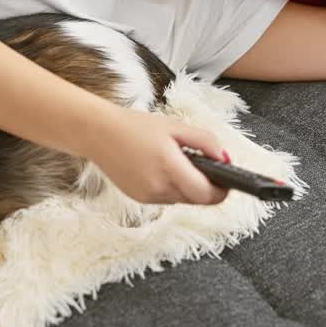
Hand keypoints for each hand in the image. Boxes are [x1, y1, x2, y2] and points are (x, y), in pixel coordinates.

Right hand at [85, 108, 229, 204]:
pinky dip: (171, 187)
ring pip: (182, 200)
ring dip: (188, 186)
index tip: (227, 181)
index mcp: (170, 168)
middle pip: (197, 199)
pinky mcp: (139, 199)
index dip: (222, 190)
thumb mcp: (176, 127)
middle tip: (203, 164)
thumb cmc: (135, 126)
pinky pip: (166, 198)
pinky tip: (161, 168)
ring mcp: (148, 197)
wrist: (98, 133)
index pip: (207, 195)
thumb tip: (225, 159)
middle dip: (206, 186)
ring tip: (177, 161)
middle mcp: (159, 188)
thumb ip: (206, 142)